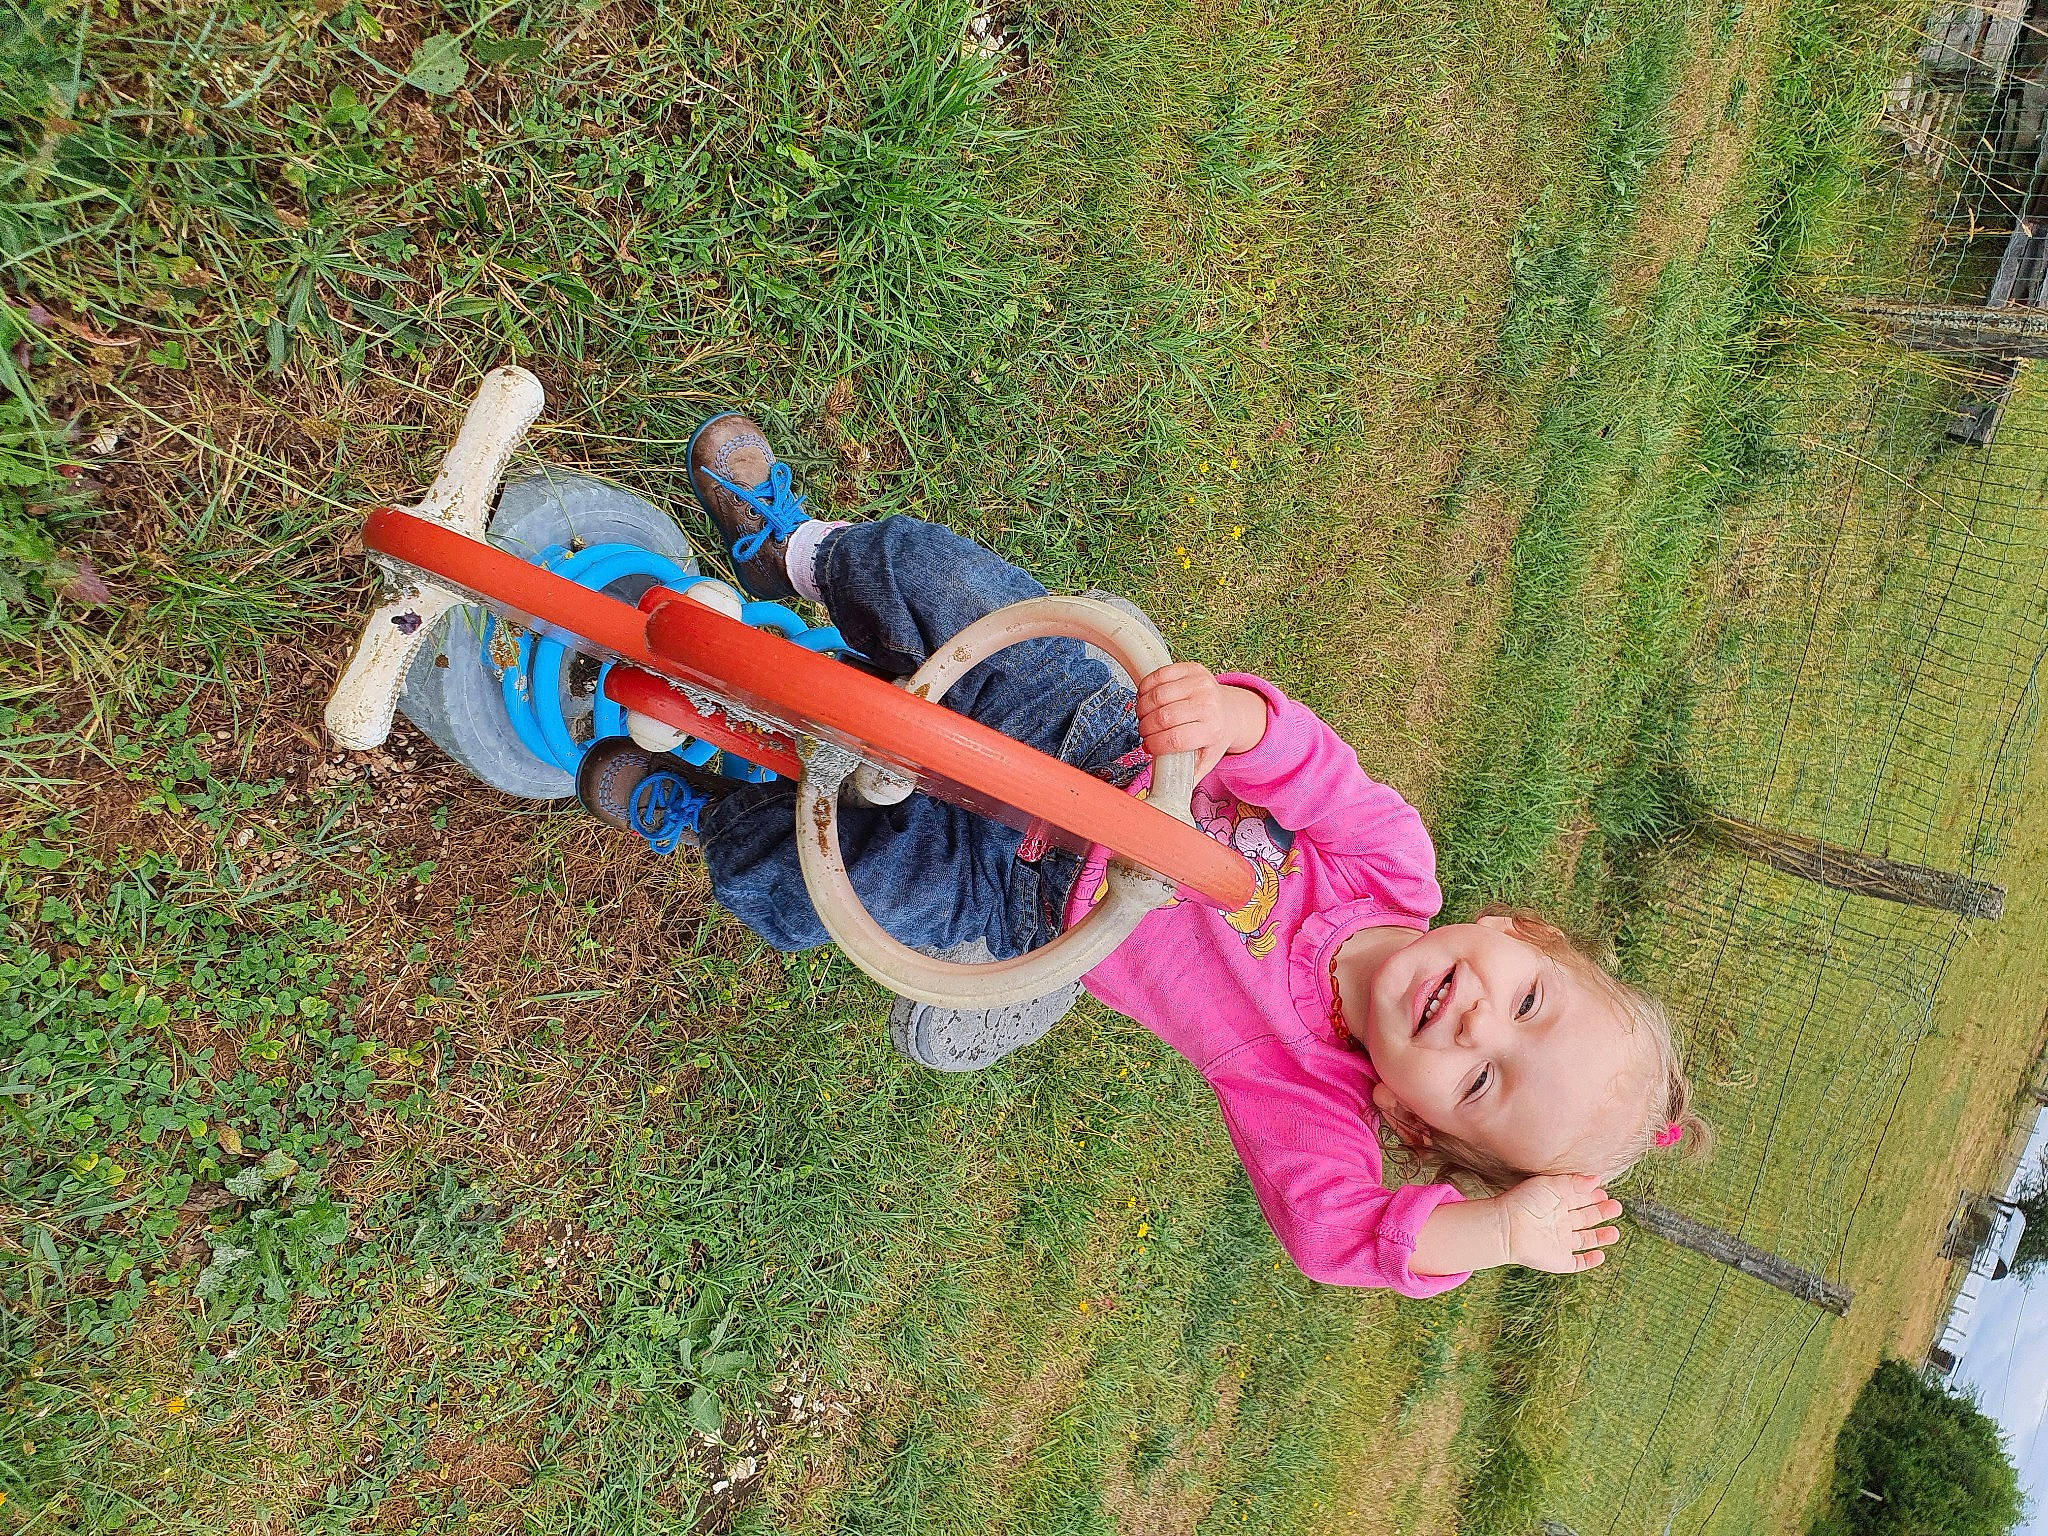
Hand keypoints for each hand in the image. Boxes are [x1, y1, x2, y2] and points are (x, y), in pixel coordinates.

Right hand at [1134, 662, 1264, 777]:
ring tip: (1145, 717)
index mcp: (1212, 730)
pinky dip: (1145, 689)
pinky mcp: (1192, 668)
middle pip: (1162, 717)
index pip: (1174, 739)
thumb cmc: (1211, 738)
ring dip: (1142, 709)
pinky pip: (1157, 676)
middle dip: (1145, 728)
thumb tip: (1169, 801)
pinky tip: (1147, 699)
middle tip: (1145, 732)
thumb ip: (1186, 779)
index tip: (1148, 748)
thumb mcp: (1205, 761)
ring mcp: (1201, 683)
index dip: (1154, 745)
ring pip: (1156, 696)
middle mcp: (1209, 704)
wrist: (1230, 711)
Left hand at [1498, 1174, 1622, 1273]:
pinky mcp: (1559, 1260)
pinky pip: (1578, 1263)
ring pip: (1585, 1240)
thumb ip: (1573, 1182)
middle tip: (1616, 1208)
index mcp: (1555, 1204)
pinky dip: (1590, 1261)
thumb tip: (1596, 1178)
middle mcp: (1558, 1223)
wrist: (1507, 1228)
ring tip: (1615, 1232)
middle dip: (1601, 1213)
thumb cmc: (1524, 1202)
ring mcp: (1559, 1242)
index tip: (1605, 1192)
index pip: (1578, 1200)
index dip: (1592, 1197)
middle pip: (1585, 1218)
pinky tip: (1601, 1254)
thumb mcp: (1550, 1184)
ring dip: (1601, 1237)